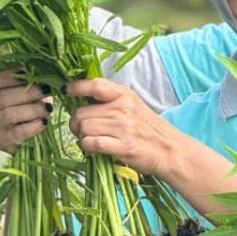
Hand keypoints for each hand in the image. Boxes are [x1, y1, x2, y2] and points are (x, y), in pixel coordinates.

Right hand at [0, 71, 54, 153]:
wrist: (24, 136)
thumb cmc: (26, 104)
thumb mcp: (24, 89)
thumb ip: (27, 80)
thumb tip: (42, 70)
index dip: (9, 77)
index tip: (29, 74)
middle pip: (3, 98)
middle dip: (28, 93)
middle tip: (47, 90)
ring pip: (9, 115)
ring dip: (32, 110)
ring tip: (48, 108)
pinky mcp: (0, 141)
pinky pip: (16, 133)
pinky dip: (32, 127)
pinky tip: (44, 122)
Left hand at [66, 78, 182, 181]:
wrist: (170, 150)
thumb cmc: (149, 129)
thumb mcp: (132, 106)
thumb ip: (110, 101)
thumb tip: (81, 100)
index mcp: (124, 95)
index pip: (94, 85)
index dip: (76, 87)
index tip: (66, 90)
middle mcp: (122, 108)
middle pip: (81, 113)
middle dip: (76, 124)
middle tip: (82, 130)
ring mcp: (122, 127)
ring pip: (84, 128)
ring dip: (82, 137)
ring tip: (91, 140)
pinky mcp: (122, 146)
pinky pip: (91, 143)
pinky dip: (87, 147)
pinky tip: (93, 149)